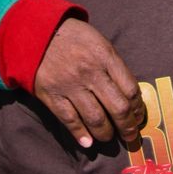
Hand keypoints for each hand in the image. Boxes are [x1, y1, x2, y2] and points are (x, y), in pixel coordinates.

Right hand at [34, 17, 143, 149]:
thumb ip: (115, 67)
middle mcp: (90, 72)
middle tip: (130, 136)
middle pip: (118, 108)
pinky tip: (88, 143)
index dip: (138, 109)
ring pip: (95, 118)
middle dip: (128, 127)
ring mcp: (69, 85)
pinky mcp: (50, 94)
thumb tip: (131, 96)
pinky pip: (69, 119)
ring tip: (110, 138)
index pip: (131, 90)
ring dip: (106, 133)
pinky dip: (80, 134)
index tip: (138, 117)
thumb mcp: (100, 43)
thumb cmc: (74, 38)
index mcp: (106, 57)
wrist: (34, 30)